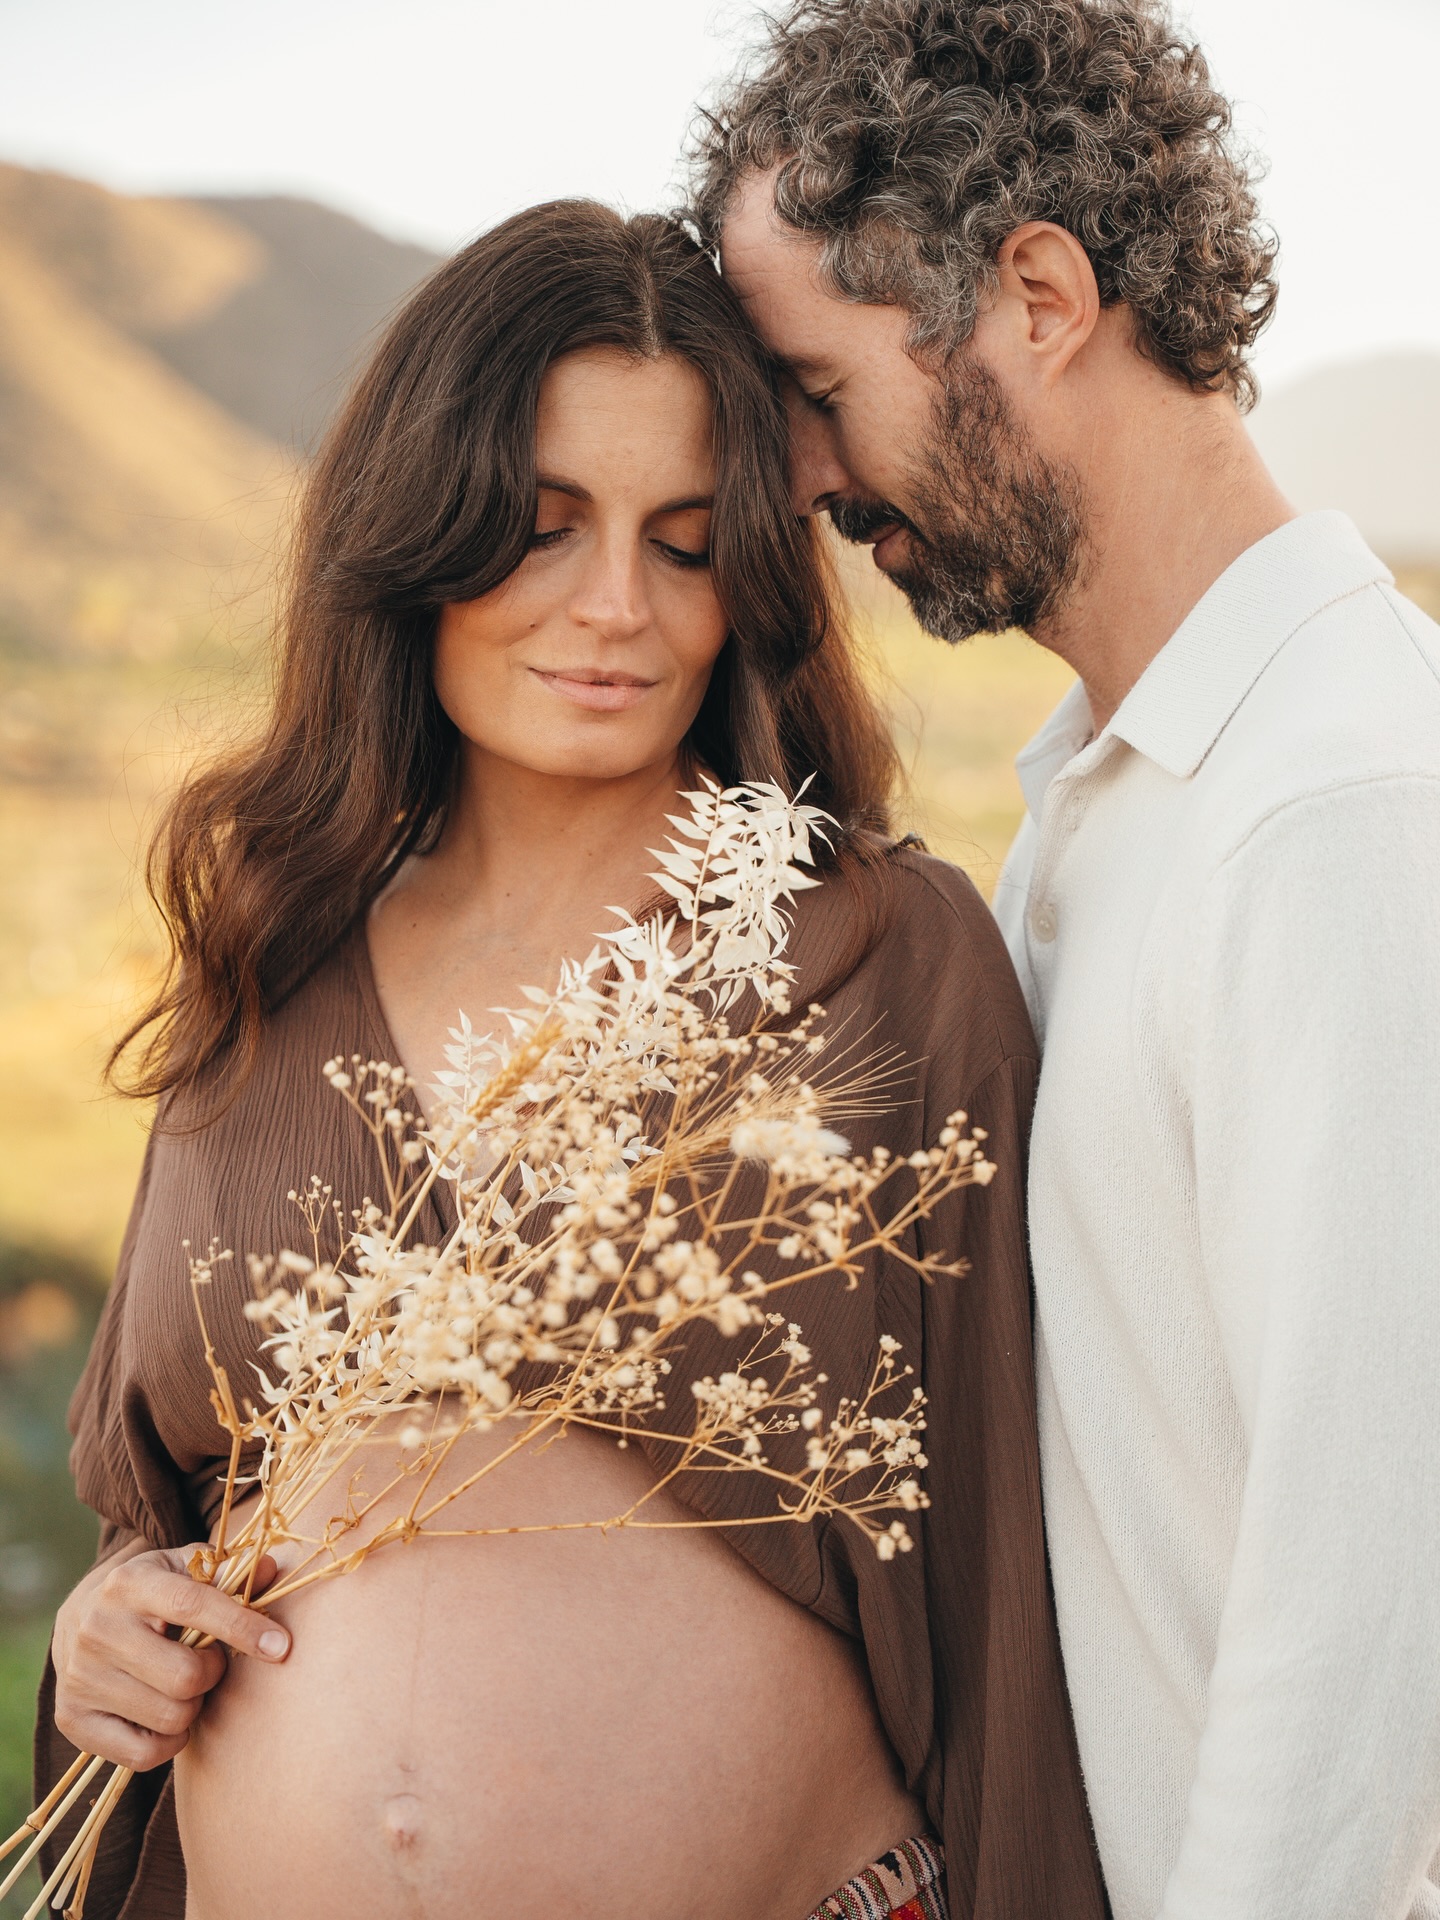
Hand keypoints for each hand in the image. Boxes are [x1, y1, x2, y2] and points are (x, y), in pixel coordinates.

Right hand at [51, 1542, 288, 1769]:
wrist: (82, 1617)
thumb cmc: (152, 1592)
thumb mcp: (185, 1570)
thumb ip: (229, 1572)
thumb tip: (268, 1571)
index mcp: (130, 1583)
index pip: (192, 1605)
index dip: (241, 1627)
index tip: (281, 1645)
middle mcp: (98, 1629)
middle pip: (185, 1676)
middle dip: (213, 1673)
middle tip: (209, 1662)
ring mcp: (80, 1677)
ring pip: (170, 1717)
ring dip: (193, 1706)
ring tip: (183, 1685)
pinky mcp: (72, 1719)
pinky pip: (143, 1754)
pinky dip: (170, 1742)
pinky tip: (166, 1715)